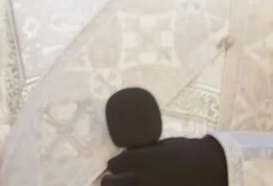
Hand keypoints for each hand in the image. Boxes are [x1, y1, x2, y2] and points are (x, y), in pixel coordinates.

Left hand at [102, 136, 226, 184]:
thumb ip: (145, 152)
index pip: (115, 164)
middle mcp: (143, 178)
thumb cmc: (191, 152)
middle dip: (111, 181)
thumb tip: (129, 156)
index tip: (115, 167)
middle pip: (112, 183)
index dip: (114, 166)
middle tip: (113, 181)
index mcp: (143, 160)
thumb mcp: (165, 145)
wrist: (217, 168)